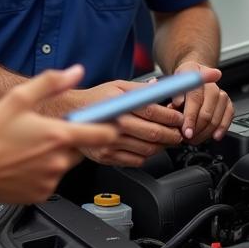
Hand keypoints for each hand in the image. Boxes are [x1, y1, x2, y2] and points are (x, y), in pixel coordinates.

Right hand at [0, 65, 116, 203]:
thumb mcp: (19, 98)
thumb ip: (51, 82)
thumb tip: (74, 72)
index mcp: (59, 136)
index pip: (104, 134)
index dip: (110, 127)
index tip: (108, 122)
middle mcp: (60, 160)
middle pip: (82, 148)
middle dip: (71, 139)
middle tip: (47, 132)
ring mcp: (52, 179)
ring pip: (65, 164)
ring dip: (55, 155)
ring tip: (30, 147)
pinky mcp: (43, 193)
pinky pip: (51, 179)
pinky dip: (43, 171)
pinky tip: (25, 162)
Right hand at [62, 79, 184, 167]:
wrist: (69, 115)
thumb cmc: (94, 99)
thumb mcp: (117, 86)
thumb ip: (141, 89)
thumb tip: (162, 89)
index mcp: (117, 104)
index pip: (151, 111)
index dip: (170, 116)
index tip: (179, 118)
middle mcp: (113, 124)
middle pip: (152, 133)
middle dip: (172, 134)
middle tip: (179, 132)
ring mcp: (109, 143)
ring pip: (147, 150)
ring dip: (162, 147)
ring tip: (167, 140)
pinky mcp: (106, 157)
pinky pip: (135, 161)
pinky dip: (147, 156)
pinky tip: (148, 147)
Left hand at [171, 63, 232, 143]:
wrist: (193, 74)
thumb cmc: (181, 82)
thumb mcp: (172, 84)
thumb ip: (173, 95)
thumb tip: (175, 106)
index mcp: (195, 76)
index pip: (194, 99)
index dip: (190, 118)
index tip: (186, 131)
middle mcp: (211, 85)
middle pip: (206, 113)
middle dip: (196, 129)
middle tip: (187, 138)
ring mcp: (221, 94)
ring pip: (216, 118)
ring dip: (205, 133)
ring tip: (194, 139)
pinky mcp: (228, 102)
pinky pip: (228, 117)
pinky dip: (222, 129)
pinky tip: (214, 136)